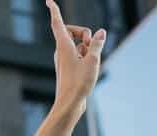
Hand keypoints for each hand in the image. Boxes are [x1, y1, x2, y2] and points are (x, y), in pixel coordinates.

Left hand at [46, 0, 106, 115]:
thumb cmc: (79, 83)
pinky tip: (90, 68)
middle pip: (74, 31)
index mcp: (63, 46)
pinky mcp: (69, 67)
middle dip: (86, 33)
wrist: (69, 104)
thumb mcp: (93, 60)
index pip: (58, 23)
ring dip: (88, 47)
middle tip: (90, 46)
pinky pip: (80, 54)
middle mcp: (61, 51)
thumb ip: (97, 44)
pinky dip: (87, 56)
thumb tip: (101, 33)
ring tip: (90, 62)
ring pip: (79, 44)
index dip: (55, 10)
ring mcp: (64, 59)